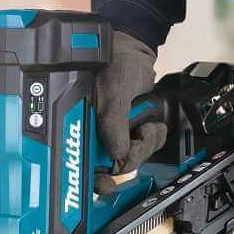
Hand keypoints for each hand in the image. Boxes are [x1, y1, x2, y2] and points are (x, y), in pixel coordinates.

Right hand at [95, 30, 167, 193]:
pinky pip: (145, 148)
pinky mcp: (132, 132)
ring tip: (146, 125)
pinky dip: (153, 139)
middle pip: (112, 168)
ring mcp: (115, 135)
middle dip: (131, 157)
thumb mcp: (113, 96)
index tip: (107, 182)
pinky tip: (151, 124)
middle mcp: (95, 135)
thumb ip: (112, 128)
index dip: (95, 180)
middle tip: (137, 138)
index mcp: (80, 128)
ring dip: (145, 145)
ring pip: (132, 159)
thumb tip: (116, 156)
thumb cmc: (114, 64)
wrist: (134, 50)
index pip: (84, 166)